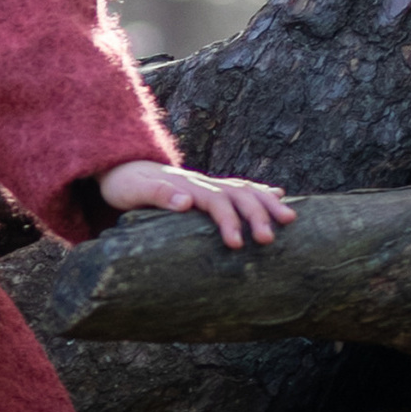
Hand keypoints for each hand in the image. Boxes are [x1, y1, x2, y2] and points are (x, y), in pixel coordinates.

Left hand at [98, 159, 294, 249]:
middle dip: (257, 215)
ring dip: (268, 203)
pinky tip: (279, 196)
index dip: (228, 221)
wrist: (121, 167)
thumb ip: (158, 195)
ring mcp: (209, 183)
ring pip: (246, 189)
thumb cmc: (126, 185)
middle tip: (268, 239)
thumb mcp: (133, 191)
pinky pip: (242, 187)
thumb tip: (186, 202)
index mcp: (186, 186)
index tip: (237, 244)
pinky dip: (263, 191)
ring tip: (289, 219)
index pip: (215, 202)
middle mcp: (202, 182)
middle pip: (238, 194)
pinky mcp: (211, 188)